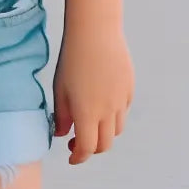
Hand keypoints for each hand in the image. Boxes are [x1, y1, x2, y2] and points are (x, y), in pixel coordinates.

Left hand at [52, 23, 133, 164]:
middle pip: (104, 144)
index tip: (71, 157)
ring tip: (89, 122)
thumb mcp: (59, 88)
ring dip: (103, 133)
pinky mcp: (129, 88)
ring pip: (117, 130)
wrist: (95, 32)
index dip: (78, 157)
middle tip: (77, 142)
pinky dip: (113, 116)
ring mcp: (122, 100)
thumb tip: (62, 134)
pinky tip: (101, 104)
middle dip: (91, 149)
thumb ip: (61, 115)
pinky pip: (123, 111)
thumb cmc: (72, 58)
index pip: (86, 148)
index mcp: (87, 113)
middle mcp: (108, 111)